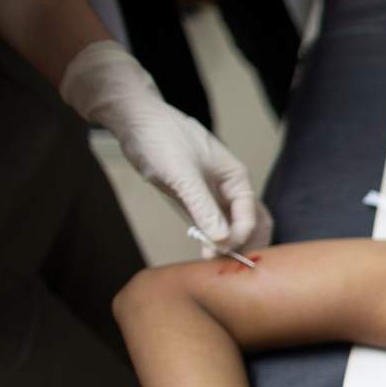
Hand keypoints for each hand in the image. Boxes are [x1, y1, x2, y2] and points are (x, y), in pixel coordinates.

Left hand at [60, 41, 272, 254]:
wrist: (135, 121)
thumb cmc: (161, 138)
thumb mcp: (182, 175)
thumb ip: (203, 208)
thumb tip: (221, 239)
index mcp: (236, 177)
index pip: (249, 213)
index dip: (239, 235)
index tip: (220, 251)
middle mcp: (229, 187)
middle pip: (249, 222)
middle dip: (243, 244)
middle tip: (228, 265)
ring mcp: (213, 194)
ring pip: (231, 225)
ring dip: (227, 244)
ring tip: (213, 262)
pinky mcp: (196, 198)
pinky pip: (211, 224)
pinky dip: (211, 239)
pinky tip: (203, 252)